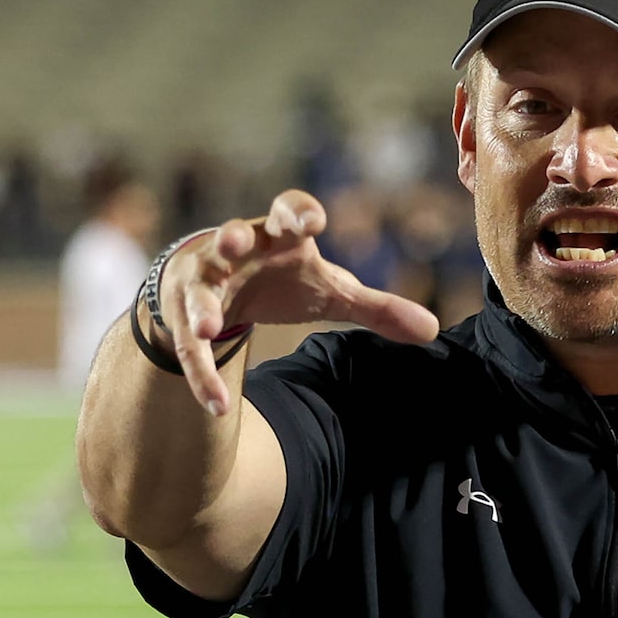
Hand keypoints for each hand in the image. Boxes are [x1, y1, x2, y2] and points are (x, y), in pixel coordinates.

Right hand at [156, 189, 440, 414]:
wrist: (225, 284)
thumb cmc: (284, 278)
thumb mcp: (330, 291)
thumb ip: (377, 309)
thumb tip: (433, 330)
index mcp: (279, 235)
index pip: (288, 211)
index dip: (297, 214)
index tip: (311, 223)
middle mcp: (238, 248)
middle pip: (232, 235)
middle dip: (231, 237)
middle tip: (233, 240)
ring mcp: (206, 279)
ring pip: (199, 291)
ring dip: (201, 308)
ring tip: (206, 328)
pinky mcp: (184, 314)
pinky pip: (191, 346)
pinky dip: (202, 374)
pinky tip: (218, 406)